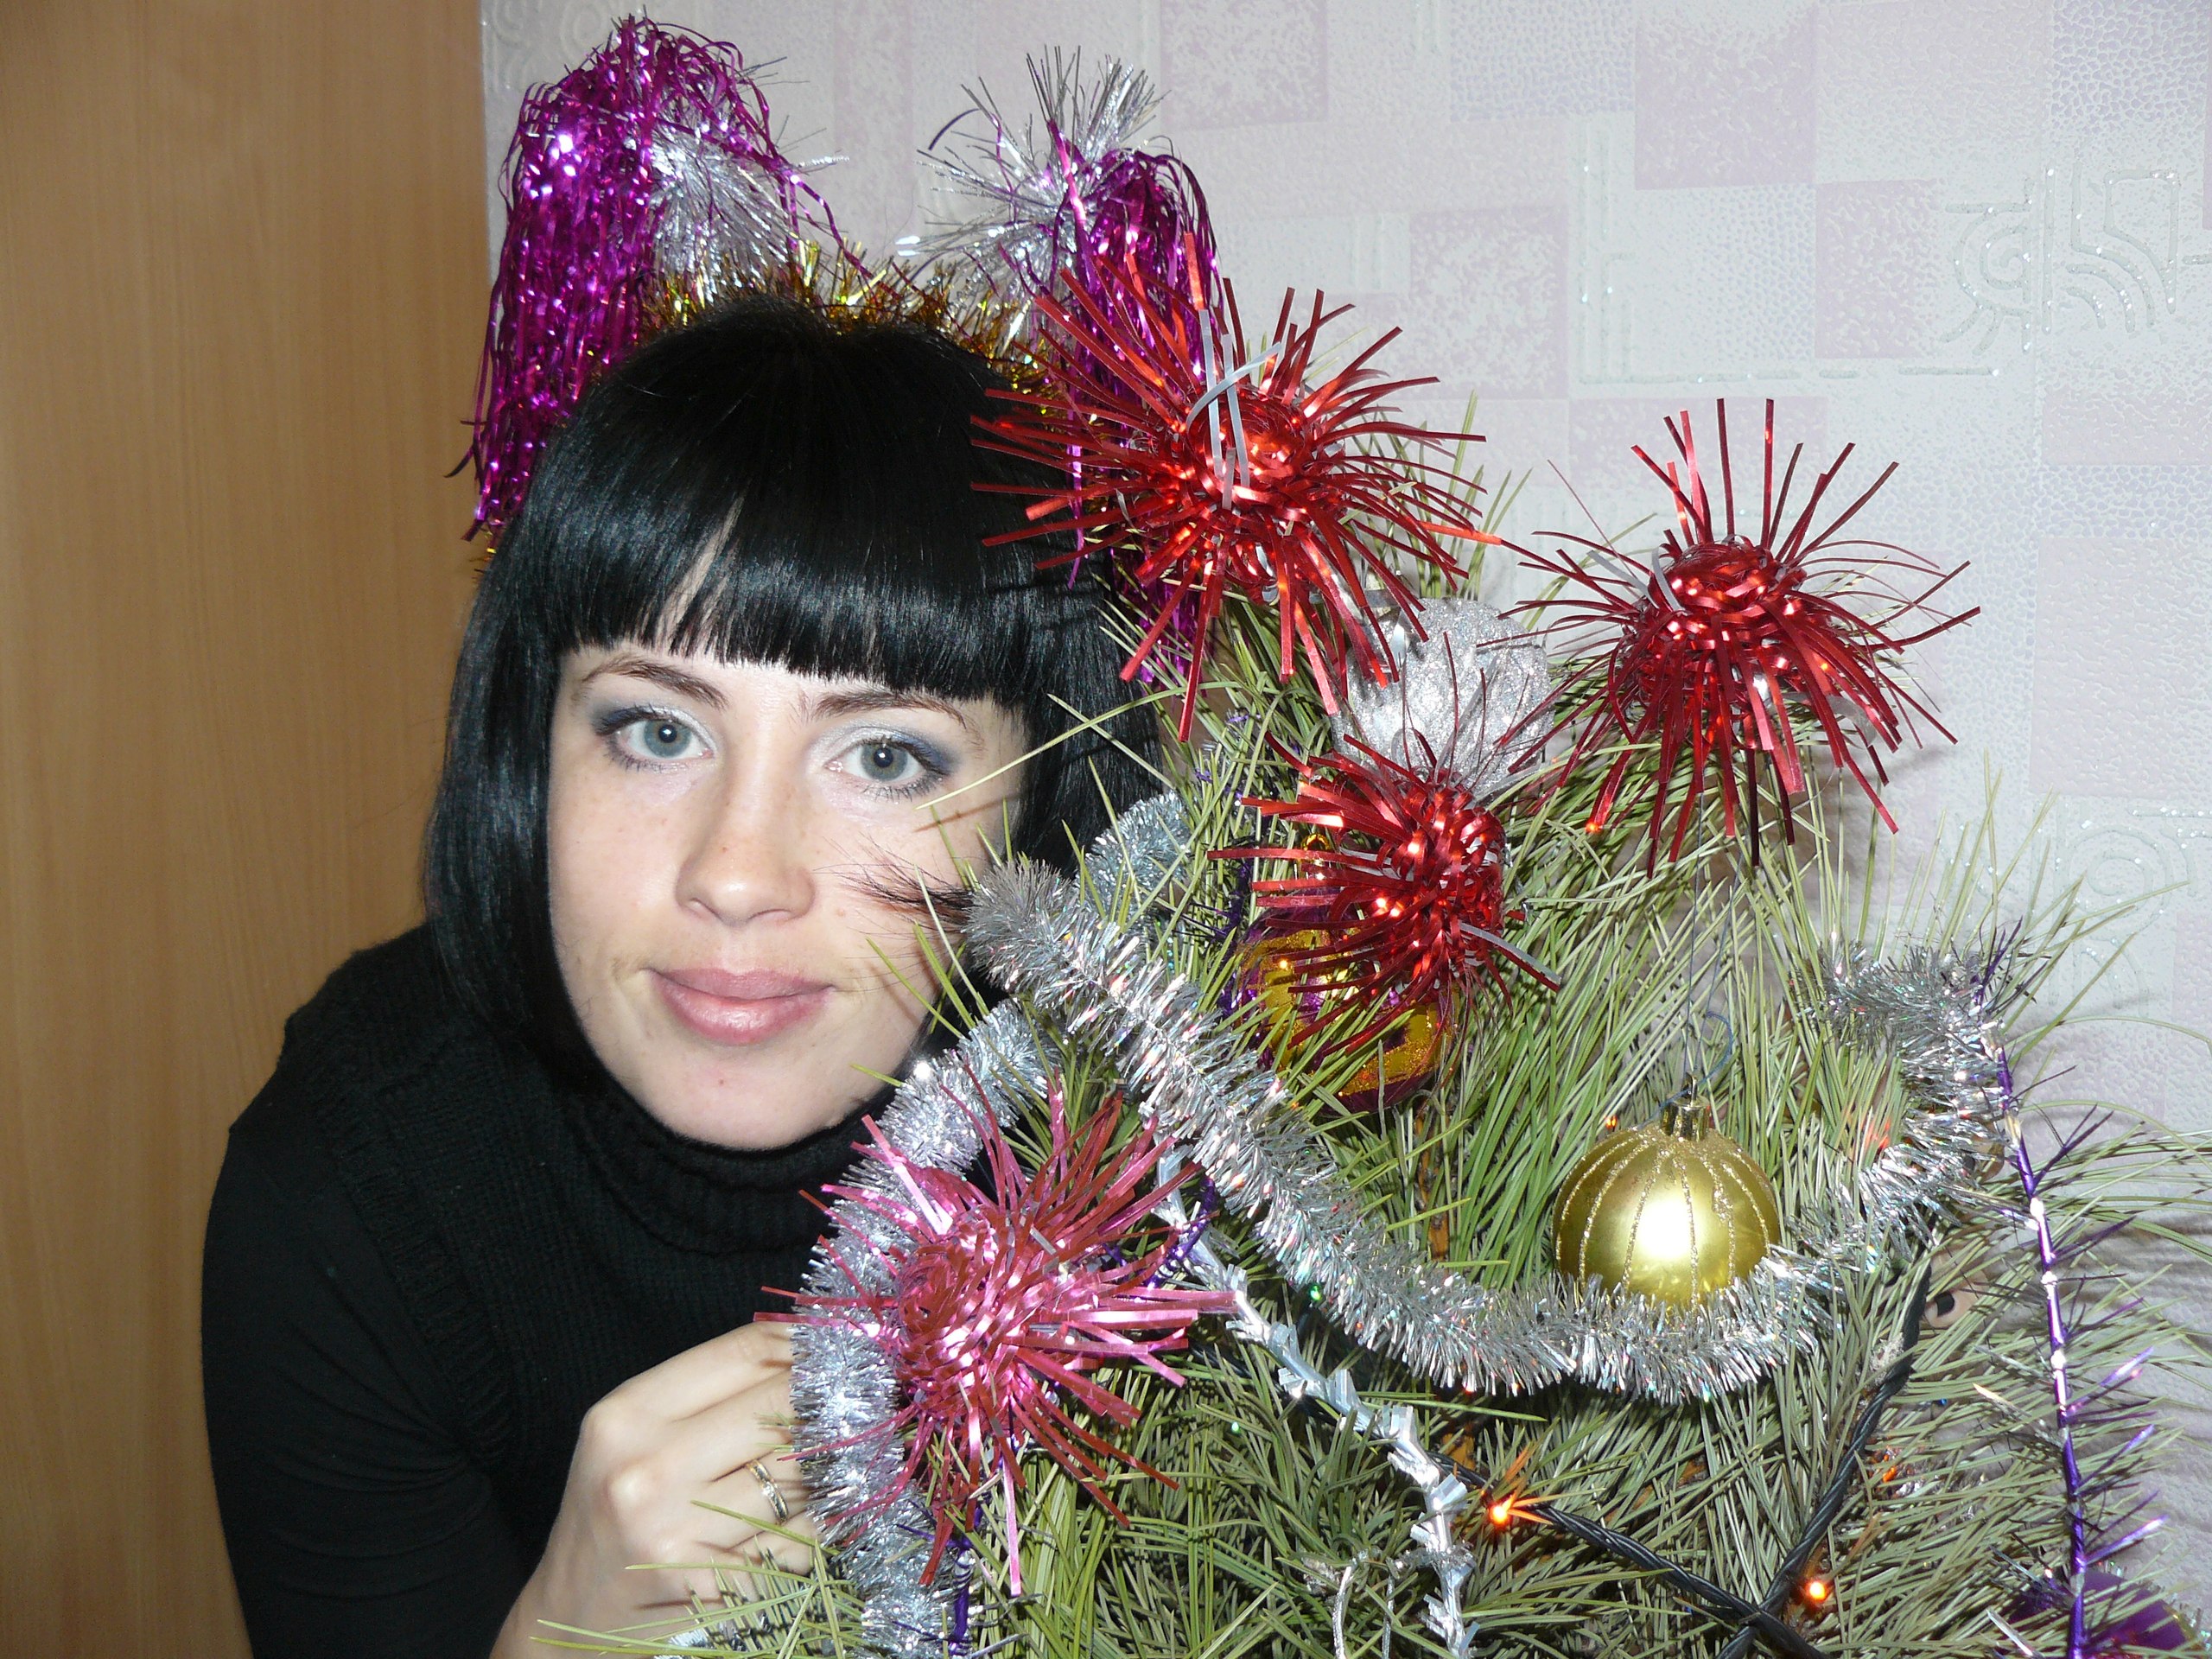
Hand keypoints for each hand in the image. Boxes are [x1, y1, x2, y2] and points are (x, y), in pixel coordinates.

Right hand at [493, 1321, 812, 1653]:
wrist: (572, 1609)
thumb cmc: (614, 1509)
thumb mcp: (635, 1433)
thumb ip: (710, 1389)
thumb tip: (805, 1346)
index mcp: (627, 1414)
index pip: (746, 1353)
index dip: (805, 1343)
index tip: (837, 1347)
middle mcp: (648, 1468)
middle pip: (781, 1405)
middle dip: (826, 1401)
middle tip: (846, 1404)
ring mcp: (678, 1529)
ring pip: (799, 1473)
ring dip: (828, 1464)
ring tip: (828, 1461)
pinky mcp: (710, 1582)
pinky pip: (799, 1536)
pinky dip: (819, 1521)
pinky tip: (807, 1515)